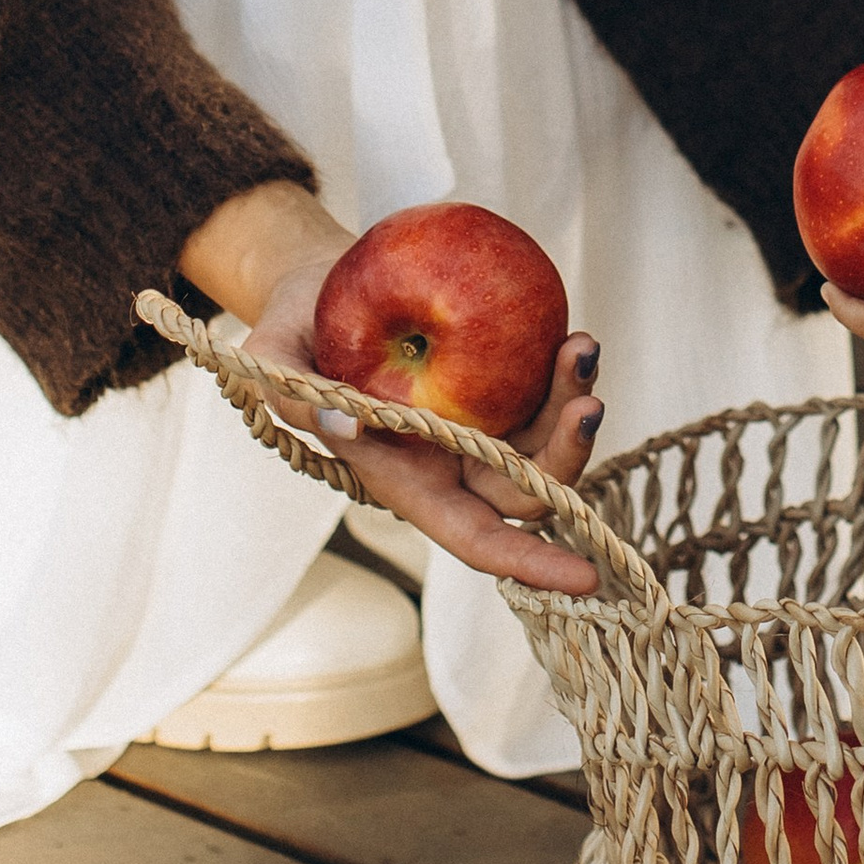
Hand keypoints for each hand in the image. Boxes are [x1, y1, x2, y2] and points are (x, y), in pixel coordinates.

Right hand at [241, 271, 606, 598]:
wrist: (317, 285)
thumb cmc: (291, 334)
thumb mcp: (273, 363)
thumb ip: (298, 400)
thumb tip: (347, 428)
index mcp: (409, 481)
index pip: (478, 538)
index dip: (530, 564)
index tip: (588, 578)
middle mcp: (456, 461)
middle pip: (531, 489)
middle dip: (569, 456)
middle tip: (589, 403)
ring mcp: (483, 418)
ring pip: (549, 438)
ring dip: (574, 402)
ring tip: (581, 347)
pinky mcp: (498, 375)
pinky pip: (546, 385)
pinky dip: (564, 368)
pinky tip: (569, 333)